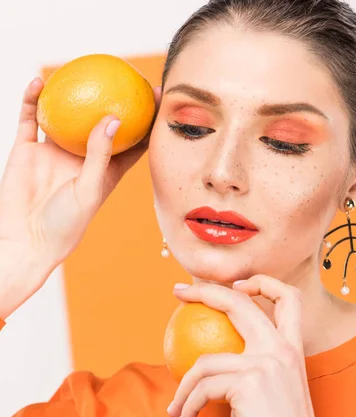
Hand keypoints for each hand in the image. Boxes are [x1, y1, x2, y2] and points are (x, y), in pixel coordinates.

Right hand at [0, 79, 161, 317]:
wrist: (26, 241)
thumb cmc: (65, 225)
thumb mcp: (89, 190)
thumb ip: (100, 154)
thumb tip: (114, 117)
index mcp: (104, 172)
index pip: (131, 142)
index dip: (146, 120)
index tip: (158, 96)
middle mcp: (82, 159)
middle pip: (101, 123)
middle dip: (115, 99)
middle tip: (126, 72)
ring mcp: (54, 153)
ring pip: (65, 116)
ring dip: (72, 94)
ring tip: (81, 66)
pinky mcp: (28, 150)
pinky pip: (30, 118)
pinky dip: (33, 99)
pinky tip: (39, 81)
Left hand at [167, 276, 334, 416]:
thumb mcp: (276, 392)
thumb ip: (257, 369)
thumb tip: (216, 361)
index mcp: (293, 349)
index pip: (288, 298)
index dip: (263, 283)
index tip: (236, 285)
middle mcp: (282, 349)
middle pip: (239, 303)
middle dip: (204, 290)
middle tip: (178, 292)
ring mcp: (266, 364)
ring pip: (205, 361)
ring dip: (183, 388)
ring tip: (176, 408)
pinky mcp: (248, 384)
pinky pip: (202, 389)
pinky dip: (188, 406)